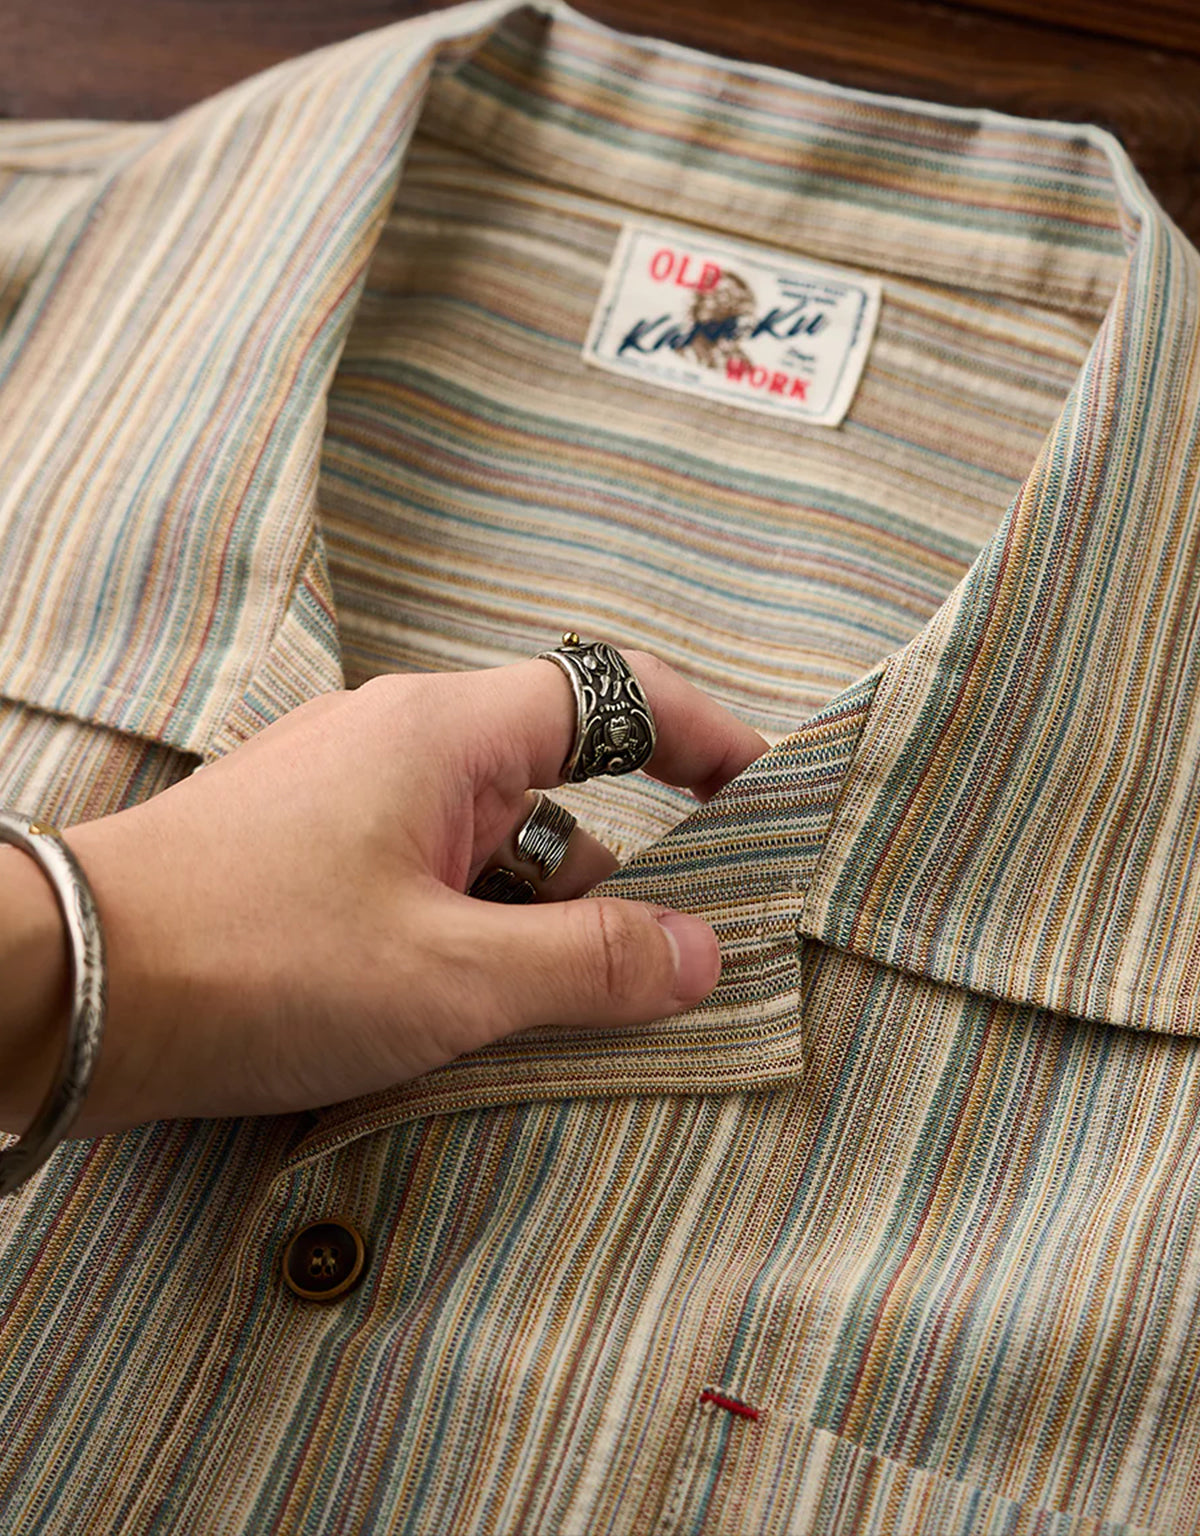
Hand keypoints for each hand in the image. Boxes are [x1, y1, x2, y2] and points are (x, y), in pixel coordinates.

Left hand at [24, 654, 766, 1136]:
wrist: (64, 992)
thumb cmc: (253, 958)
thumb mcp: (450, 974)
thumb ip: (591, 962)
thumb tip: (704, 952)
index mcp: (444, 731)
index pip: (610, 695)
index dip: (704, 735)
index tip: (767, 792)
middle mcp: (400, 748)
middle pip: (558, 792)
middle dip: (622, 878)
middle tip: (679, 960)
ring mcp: (350, 806)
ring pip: (490, 854)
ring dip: (536, 928)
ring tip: (567, 1020)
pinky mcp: (312, 863)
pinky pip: (429, 887)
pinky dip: (470, 942)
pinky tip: (473, 1022)